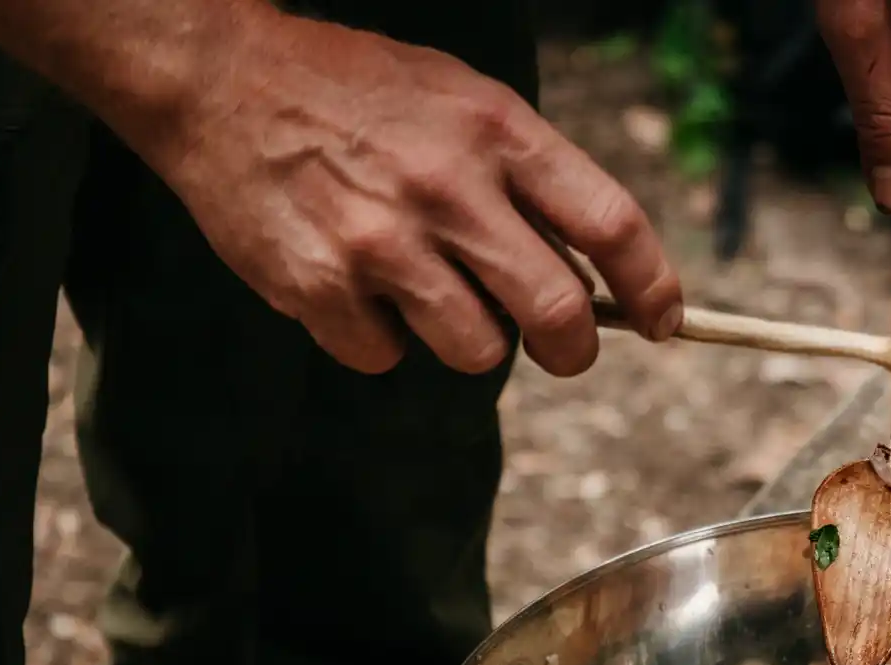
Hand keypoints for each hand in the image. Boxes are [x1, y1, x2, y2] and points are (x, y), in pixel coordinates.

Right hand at [143, 11, 681, 376]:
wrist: (222, 81)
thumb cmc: (360, 97)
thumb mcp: (464, 104)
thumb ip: (529, 182)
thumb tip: (597, 277)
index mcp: (497, 132)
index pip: (611, 223)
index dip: (653, 285)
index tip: (668, 320)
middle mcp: (447, 187)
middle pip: (558, 314)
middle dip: (574, 349)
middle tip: (565, 350)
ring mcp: (381, 243)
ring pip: (477, 352)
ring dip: (469, 338)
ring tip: (429, 286)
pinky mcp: (320, 288)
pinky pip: (387, 358)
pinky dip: (382, 337)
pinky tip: (359, 286)